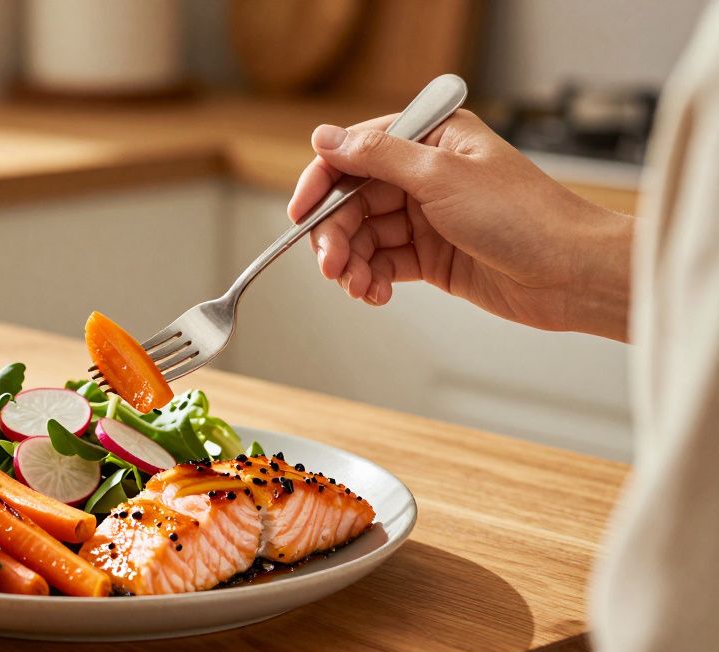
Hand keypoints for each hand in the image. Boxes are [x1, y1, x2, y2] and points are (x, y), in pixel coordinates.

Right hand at [287, 109, 633, 340]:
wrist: (571, 275)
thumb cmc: (526, 218)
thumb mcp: (441, 178)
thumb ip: (377, 157)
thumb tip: (326, 138)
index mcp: (431, 140)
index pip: (355, 154)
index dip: (322, 184)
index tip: (301, 214)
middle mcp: (425, 175)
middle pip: (353, 202)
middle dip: (336, 235)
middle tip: (331, 265)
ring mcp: (427, 217)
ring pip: (365, 237)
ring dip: (352, 264)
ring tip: (357, 286)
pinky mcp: (432, 256)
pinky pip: (383, 264)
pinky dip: (371, 280)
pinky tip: (375, 293)